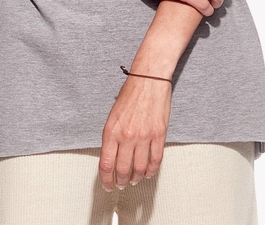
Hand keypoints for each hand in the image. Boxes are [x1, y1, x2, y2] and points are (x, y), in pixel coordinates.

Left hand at [98, 74, 170, 190]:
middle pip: (122, 170)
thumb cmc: (131, 93)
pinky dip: (151, 170)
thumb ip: (112, 136)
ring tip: (134, 180)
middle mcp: (127, 136)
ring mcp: (144, 136)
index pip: (106, 164)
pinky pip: (155, 160)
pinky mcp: (158, 135)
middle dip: (121, 181)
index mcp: (111, 130)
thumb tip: (112, 157)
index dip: (106, 179)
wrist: (148, 79)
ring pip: (139, 168)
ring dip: (136, 178)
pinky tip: (148, 172)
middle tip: (121, 184)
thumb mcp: (113, 115)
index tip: (107, 185)